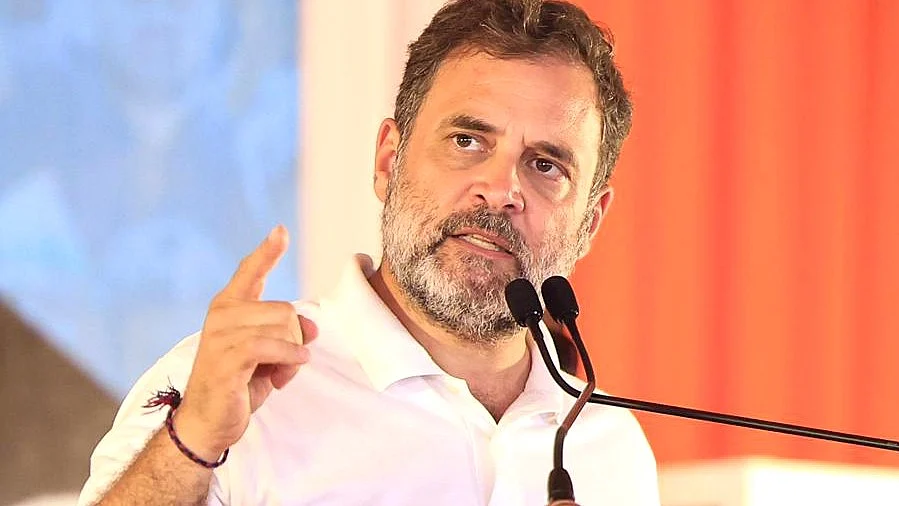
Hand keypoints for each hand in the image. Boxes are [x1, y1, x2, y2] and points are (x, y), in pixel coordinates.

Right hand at [173, 225, 316, 459]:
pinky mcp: (226, 357)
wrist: (208, 423)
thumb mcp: (271, 354)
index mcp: (229, 307)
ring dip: (291, 355)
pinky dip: (289, 358)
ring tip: (275, 374)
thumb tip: (313, 325)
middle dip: (294, 340)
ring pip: (283, 328)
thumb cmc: (239, 385)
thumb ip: (289, 333)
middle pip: (286, 310)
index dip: (267, 251)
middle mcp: (222, 314)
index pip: (250, 271)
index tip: (281, 230)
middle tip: (279, 365)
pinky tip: (286, 375)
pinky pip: (272, 346)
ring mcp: (221, 334)